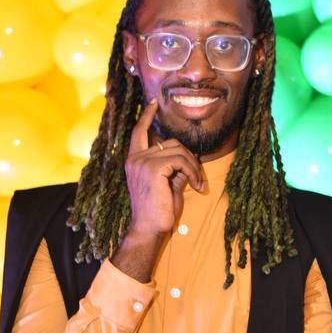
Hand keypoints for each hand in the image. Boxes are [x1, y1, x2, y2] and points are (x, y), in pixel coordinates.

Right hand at [124, 97, 204, 238]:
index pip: (138, 132)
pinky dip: (192, 172)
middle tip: (196, 177)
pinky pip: (180, 161)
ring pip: (178, 151)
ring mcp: (142, 162)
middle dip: (188, 157)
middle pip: (170, 142)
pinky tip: (195, 186)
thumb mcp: (167, 184)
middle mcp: (135, 159)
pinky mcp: (153, 168)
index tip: (153, 103)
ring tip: (197, 184)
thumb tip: (189, 157)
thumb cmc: (158, 210)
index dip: (146, 117)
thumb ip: (174, 167)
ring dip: (193, 167)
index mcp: (134, 161)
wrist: (149, 229)